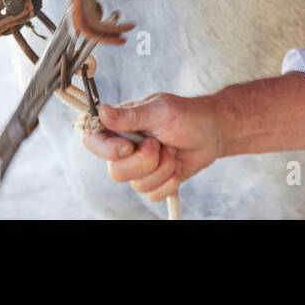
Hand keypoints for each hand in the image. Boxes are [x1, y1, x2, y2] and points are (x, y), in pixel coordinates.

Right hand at [81, 92, 221, 201]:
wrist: (212, 133)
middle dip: (144, 162)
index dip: (106, 149)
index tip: (128, 147)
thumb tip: (102, 112)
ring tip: (172, 150)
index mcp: (119, 125)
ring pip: (136, 185)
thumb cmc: (186, 114)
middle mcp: (124, 148)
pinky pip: (153, 194)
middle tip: (159, 144)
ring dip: (162, 169)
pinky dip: (170, 180)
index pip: (92, 140)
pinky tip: (177, 164)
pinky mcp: (153, 181)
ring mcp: (138, 166)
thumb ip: (130, 115)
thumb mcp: (159, 110)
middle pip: (116, 171)